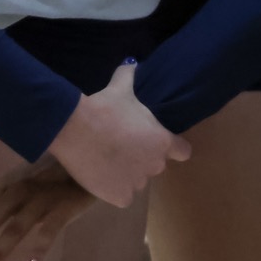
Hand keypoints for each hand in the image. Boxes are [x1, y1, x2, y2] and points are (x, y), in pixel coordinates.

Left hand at [0, 157, 95, 260]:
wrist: (95, 158)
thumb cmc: (52, 173)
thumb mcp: (16, 181)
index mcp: (10, 182)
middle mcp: (24, 187)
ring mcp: (44, 196)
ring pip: (17, 224)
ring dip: (0, 248)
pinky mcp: (65, 206)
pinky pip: (50, 229)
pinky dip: (38, 248)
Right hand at [45, 62, 190, 208]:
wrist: (78, 130)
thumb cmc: (105, 108)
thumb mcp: (121, 88)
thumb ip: (129, 77)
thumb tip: (132, 63)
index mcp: (162, 141)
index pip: (183, 151)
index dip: (173, 148)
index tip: (160, 144)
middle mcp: (155, 165)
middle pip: (155, 165)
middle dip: (142, 159)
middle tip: (122, 147)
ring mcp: (137, 183)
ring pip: (136, 181)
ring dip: (127, 174)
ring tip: (107, 160)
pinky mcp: (119, 197)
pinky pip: (122, 197)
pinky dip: (113, 190)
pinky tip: (101, 176)